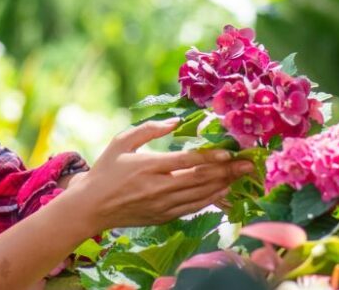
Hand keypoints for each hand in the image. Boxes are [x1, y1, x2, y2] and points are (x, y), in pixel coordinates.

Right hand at [62, 118, 253, 233]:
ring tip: (242, 177)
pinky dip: (210, 200)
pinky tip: (224, 192)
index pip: (186, 162)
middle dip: (227, 172)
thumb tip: (176, 121)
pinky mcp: (163, 217)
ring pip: (200, 195)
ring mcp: (162, 205)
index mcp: (148, 167)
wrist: (90, 207)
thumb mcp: (121, 142)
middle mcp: (158, 188)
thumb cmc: (105, 170)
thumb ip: (149, 129)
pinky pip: (193, 208)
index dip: (210, 158)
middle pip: (199, 180)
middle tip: (248, 164)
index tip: (229, 153)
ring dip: (224, 186)